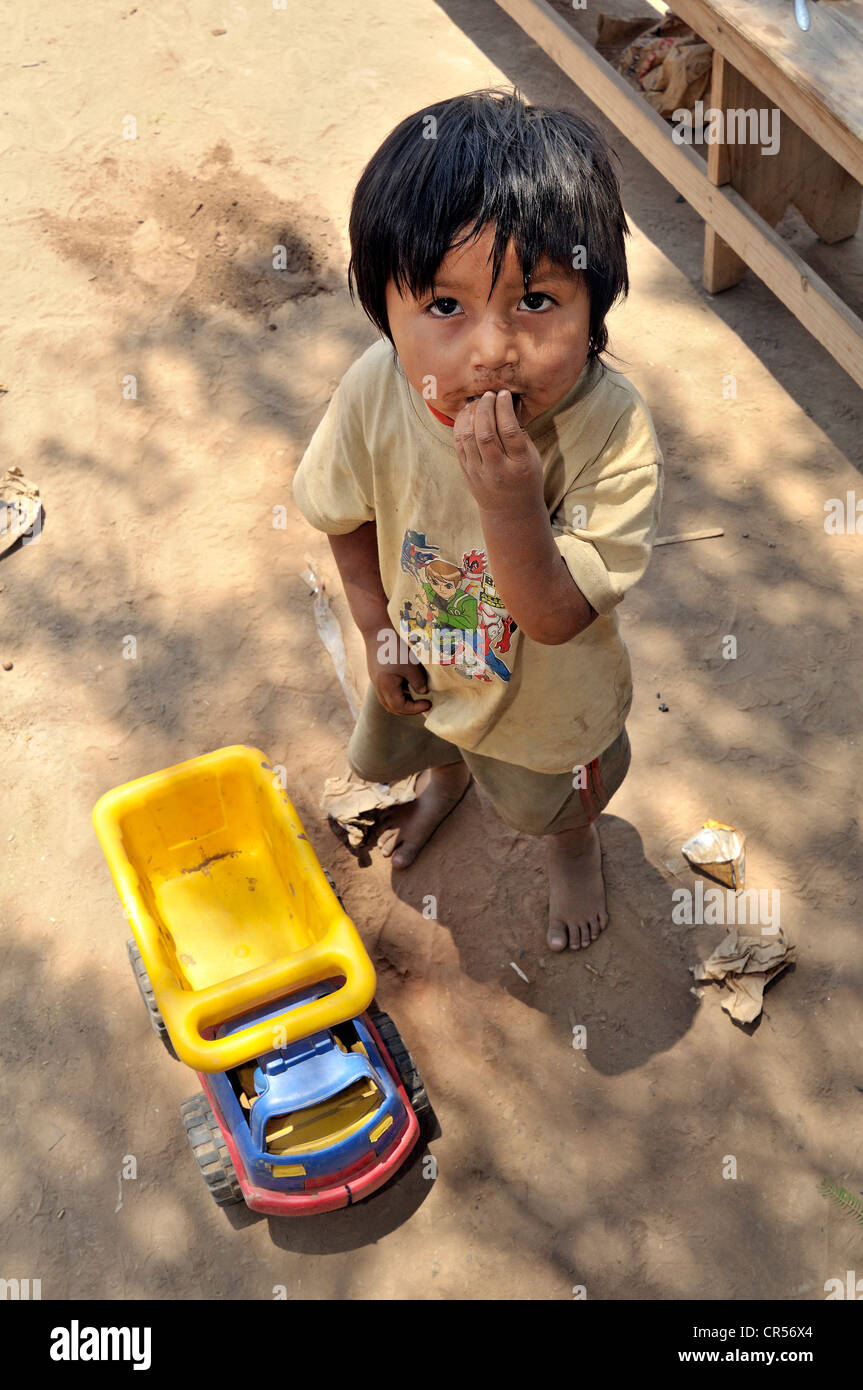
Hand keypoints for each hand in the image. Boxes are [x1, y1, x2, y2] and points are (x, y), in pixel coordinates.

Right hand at [364, 627, 430, 715]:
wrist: (376, 631)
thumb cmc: (395, 648)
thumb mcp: (411, 665)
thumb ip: (418, 682)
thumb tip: (423, 692)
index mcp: (386, 687)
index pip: (400, 707)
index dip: (415, 709)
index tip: (428, 703)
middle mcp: (378, 687)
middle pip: (392, 707)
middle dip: (409, 709)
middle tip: (423, 704)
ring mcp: (375, 682)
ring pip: (388, 700)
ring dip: (402, 702)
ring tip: (416, 695)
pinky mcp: (375, 675)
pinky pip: (386, 691)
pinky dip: (397, 693)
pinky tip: (407, 684)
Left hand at [453, 390, 543, 518]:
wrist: (510, 511)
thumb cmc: (525, 478)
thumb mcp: (531, 456)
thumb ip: (520, 431)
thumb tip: (509, 400)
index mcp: (519, 464)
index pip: (509, 431)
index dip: (504, 408)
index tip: (504, 393)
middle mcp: (497, 469)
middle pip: (485, 433)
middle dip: (485, 407)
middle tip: (489, 394)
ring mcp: (479, 472)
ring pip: (469, 437)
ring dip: (471, 413)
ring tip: (478, 400)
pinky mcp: (466, 471)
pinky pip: (459, 443)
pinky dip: (461, 424)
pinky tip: (468, 412)